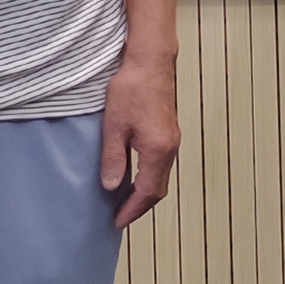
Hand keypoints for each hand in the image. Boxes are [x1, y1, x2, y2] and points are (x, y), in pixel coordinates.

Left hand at [100, 56, 181, 228]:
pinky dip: (149, 178)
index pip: (147, 192)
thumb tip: (112, 186)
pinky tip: (134, 177)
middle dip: (140, 207)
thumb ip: (114, 158)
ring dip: (145, 193)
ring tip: (124, 202)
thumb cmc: (132, 88)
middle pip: (159, 189)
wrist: (151, 61)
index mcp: (158, 150)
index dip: (132, 210)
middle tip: (119, 217)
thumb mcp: (114, 125)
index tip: (117, 222)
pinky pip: (162, 165)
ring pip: (161, 177)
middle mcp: (170, 148)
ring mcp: (172, 140)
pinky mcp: (168, 132)